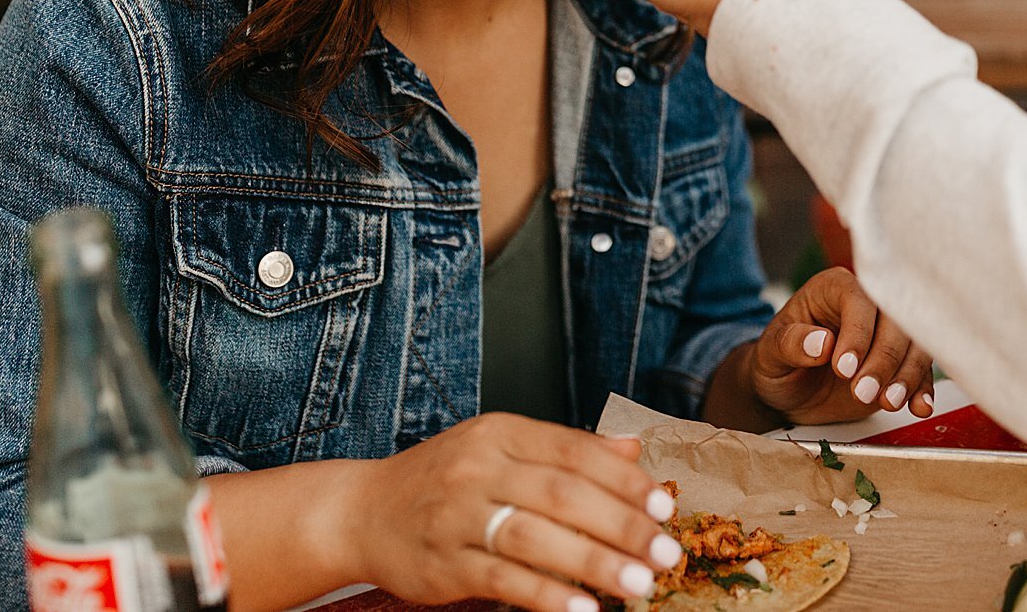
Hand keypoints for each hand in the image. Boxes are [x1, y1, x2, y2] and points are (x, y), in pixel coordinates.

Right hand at [342, 412, 682, 611]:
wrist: (361, 511)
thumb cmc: (445, 480)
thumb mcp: (502, 449)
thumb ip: (566, 451)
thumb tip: (632, 450)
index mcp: (502, 433)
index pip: (576, 451)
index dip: (625, 481)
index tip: (665, 508)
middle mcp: (479, 467)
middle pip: (563, 493)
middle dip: (622, 525)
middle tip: (665, 554)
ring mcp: (458, 515)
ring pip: (536, 536)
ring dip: (594, 563)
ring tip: (638, 585)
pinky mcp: (443, 562)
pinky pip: (502, 579)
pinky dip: (546, 595)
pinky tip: (582, 610)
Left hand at [748, 268, 935, 424]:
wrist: (789, 391)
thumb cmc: (776, 363)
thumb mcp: (770, 353)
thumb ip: (790, 344)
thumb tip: (821, 343)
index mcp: (834, 288)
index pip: (858, 301)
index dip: (857, 334)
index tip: (844, 369)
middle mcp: (866, 304)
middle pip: (895, 320)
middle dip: (885, 359)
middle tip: (865, 393)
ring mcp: (886, 332)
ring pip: (915, 342)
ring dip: (908, 374)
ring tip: (889, 402)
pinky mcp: (899, 361)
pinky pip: (920, 369)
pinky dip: (922, 388)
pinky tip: (919, 406)